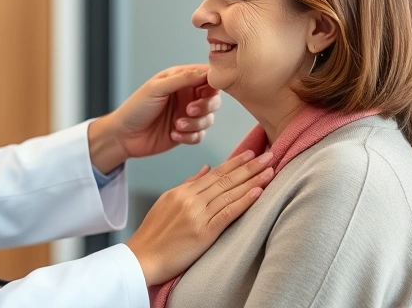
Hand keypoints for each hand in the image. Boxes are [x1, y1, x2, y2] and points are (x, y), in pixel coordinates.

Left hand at [88, 66, 219, 173]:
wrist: (123, 135)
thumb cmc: (136, 107)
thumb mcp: (157, 88)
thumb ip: (182, 78)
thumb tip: (206, 71)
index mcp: (180, 80)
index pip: (207, 76)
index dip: (213, 81)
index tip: (209, 89)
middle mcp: (187, 96)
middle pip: (213, 99)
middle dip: (206, 105)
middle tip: (190, 110)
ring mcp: (187, 115)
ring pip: (209, 119)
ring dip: (196, 123)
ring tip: (177, 125)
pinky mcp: (186, 133)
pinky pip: (200, 135)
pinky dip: (190, 136)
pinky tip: (173, 134)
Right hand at [125, 150, 274, 285]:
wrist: (142, 257)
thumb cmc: (153, 234)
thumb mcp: (166, 202)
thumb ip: (188, 185)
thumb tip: (205, 168)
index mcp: (182, 191)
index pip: (214, 173)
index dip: (235, 162)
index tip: (251, 154)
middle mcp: (190, 199)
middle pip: (225, 179)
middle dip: (250, 166)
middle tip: (269, 155)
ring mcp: (197, 215)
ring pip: (229, 193)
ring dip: (253, 181)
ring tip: (270, 170)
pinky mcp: (204, 233)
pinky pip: (228, 213)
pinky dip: (244, 201)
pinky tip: (258, 192)